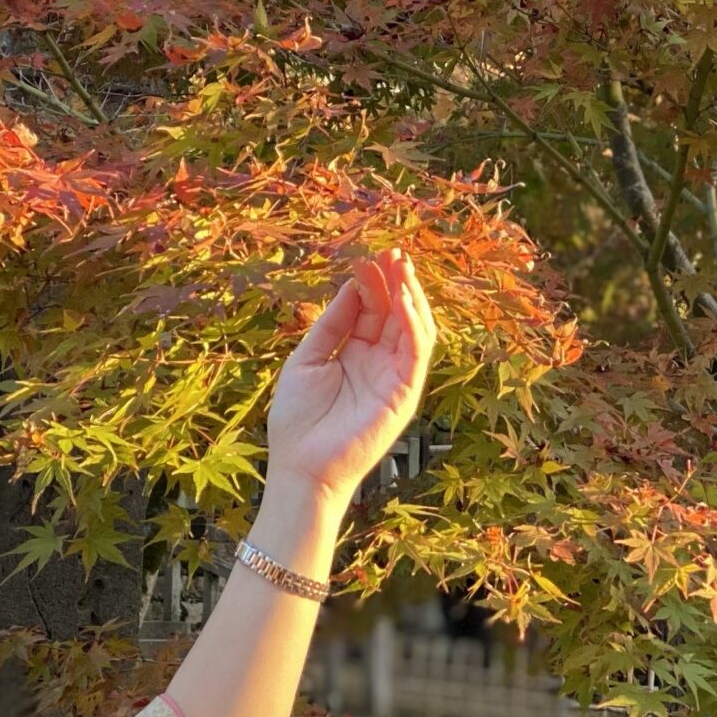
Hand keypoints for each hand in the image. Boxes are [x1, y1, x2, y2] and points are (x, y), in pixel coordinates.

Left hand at [265, 250, 436, 506]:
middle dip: (397, 281)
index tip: (369, 255)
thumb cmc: (299, 420)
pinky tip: (402, 300)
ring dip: (411, 296)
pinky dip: (413, 324)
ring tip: (402, 266)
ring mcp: (394, 378)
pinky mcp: (404, 394)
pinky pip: (417, 353)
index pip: (374, 310)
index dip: (374, 282)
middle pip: (397, 313)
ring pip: (415, 328)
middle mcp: (380, 363)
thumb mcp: (309, 358)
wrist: (300, 465)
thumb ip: (333, 323)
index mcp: (356, 353)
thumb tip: (354, 285)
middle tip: (393, 251)